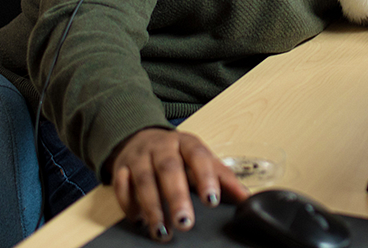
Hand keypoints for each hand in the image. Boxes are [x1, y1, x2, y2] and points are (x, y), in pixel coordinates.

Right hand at [109, 128, 248, 241]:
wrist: (142, 136)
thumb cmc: (178, 153)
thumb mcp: (201, 158)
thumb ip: (223, 178)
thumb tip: (247, 199)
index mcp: (187, 142)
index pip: (198, 156)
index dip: (205, 177)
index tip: (211, 200)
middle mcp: (162, 146)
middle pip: (169, 168)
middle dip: (177, 196)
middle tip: (185, 222)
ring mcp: (140, 155)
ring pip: (144, 179)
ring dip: (152, 207)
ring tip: (162, 231)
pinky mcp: (121, 166)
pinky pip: (121, 185)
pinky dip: (128, 204)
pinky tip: (138, 221)